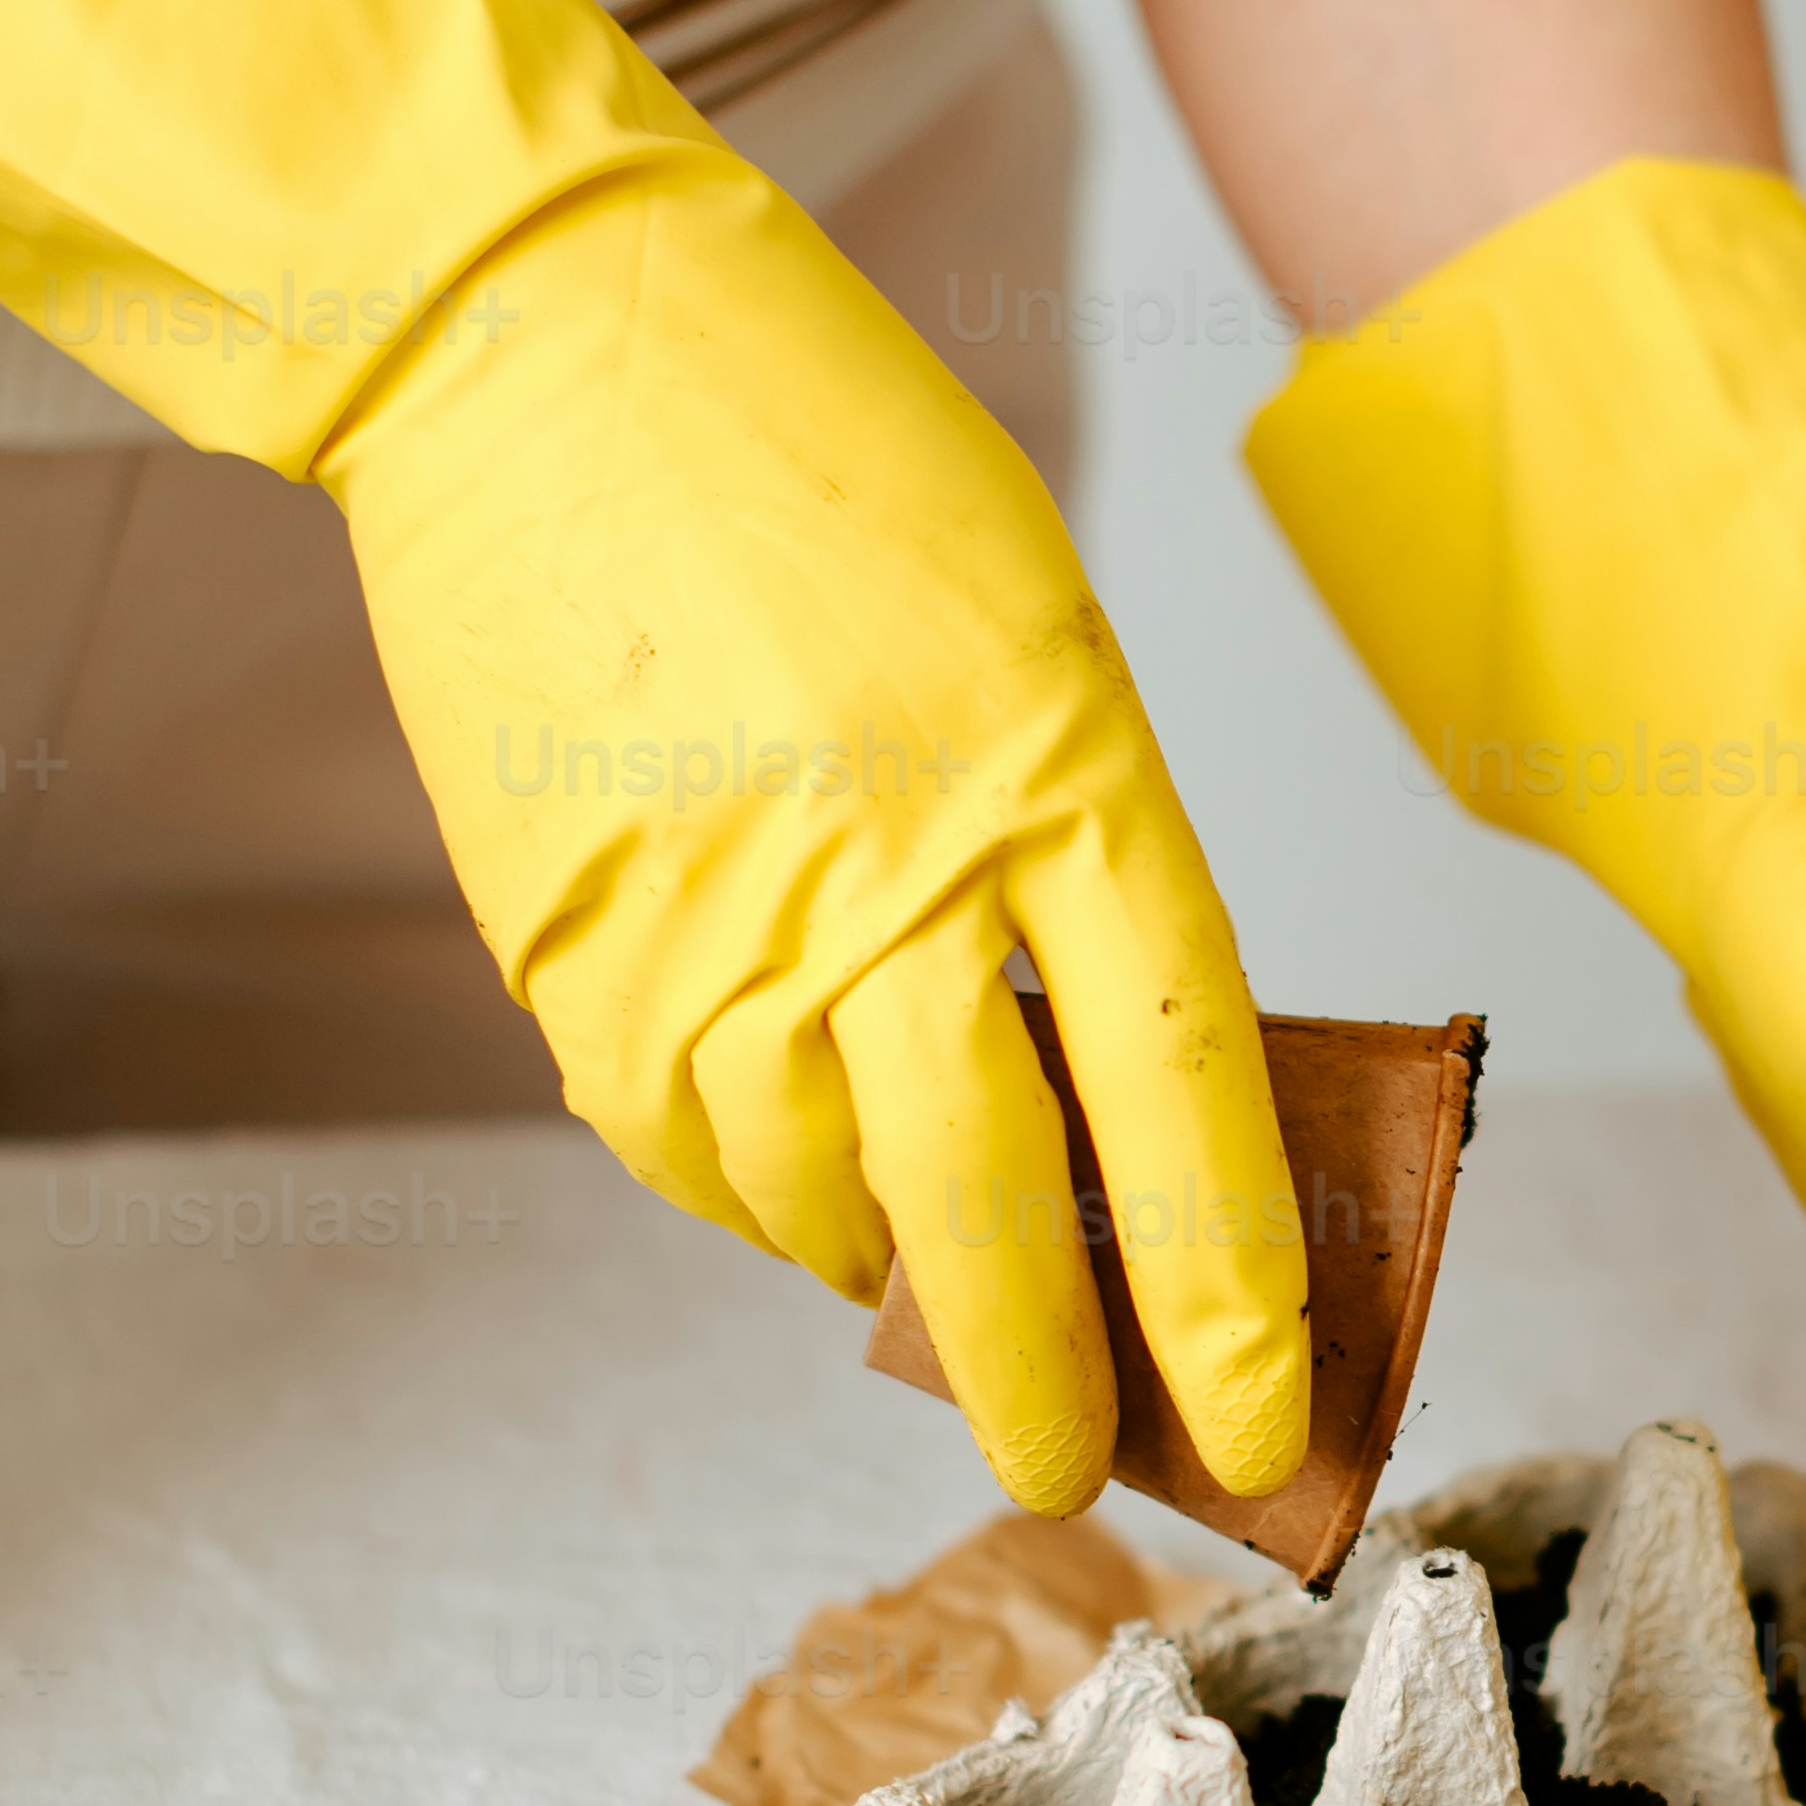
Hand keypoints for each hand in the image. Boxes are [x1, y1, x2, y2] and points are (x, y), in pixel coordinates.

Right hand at [0, 0, 1303, 1521]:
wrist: (538, 334)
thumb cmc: (832, 467)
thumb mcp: (1036, 646)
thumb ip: (1078, 873)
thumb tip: (1099, 1113)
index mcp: (1063, 779)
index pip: (1183, 1099)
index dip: (1230, 1297)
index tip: (1266, 1432)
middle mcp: (895, 873)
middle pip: (994, 1208)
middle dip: (1044, 1377)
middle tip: (1073, 1471)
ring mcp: (716, 916)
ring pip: (818, 1196)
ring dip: (875, 1260)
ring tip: (910, 1256)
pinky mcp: (568, 938)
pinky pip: (675, 1140)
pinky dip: (738, 1180)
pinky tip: (774, 1151)